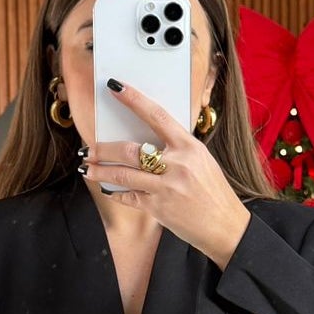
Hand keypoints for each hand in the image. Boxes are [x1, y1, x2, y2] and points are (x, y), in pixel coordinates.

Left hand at [82, 78, 250, 268]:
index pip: (157, 116)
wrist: (225, 226)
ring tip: (87, 169)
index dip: (134, 100)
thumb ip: (176, 149)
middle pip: (130, 150)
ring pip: (123, 175)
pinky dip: (115, 193)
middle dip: (104, 149)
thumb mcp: (202, 161)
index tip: (115, 87)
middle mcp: (177, 165)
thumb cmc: (213, 191)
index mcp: (189, 147)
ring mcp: (166, 188)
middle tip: (89, 149)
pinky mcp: (158, 208)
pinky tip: (108, 190)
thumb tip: (147, 138)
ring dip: (100, 171)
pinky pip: (128, 197)